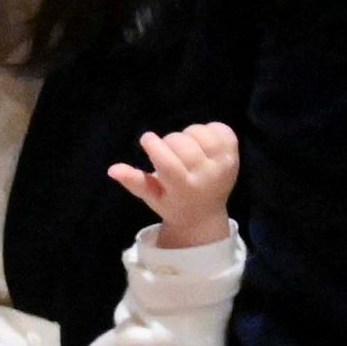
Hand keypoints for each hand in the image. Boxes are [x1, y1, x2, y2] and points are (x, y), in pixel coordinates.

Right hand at [109, 122, 240, 246]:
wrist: (205, 216)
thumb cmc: (172, 203)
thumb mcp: (151, 197)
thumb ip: (134, 181)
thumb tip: (112, 169)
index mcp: (183, 189)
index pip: (167, 162)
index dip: (154, 145)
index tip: (147, 139)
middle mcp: (206, 177)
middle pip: (182, 144)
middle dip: (168, 140)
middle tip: (165, 149)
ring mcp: (223, 165)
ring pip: (201, 133)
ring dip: (187, 134)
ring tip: (183, 146)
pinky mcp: (234, 156)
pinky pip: (221, 130)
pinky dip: (208, 129)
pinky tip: (200, 141)